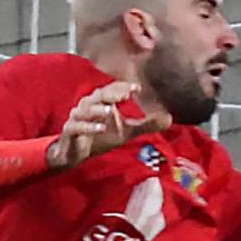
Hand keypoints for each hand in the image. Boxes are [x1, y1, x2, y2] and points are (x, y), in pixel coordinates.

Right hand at [47, 81, 168, 170]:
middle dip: (113, 93)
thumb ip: (146, 124)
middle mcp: (88, 105)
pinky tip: (100, 128)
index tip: (138, 88)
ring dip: (98, 110)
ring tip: (111, 112)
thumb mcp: (126, 131)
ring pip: (86, 110)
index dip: (124, 87)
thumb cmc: (100, 137)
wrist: (75, 153)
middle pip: (99, 95)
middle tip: (127, 93)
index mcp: (101, 101)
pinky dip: (88, 127)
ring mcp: (77, 117)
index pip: (113, 90)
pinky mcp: (70, 131)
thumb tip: (170, 118)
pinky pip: (77, 126)